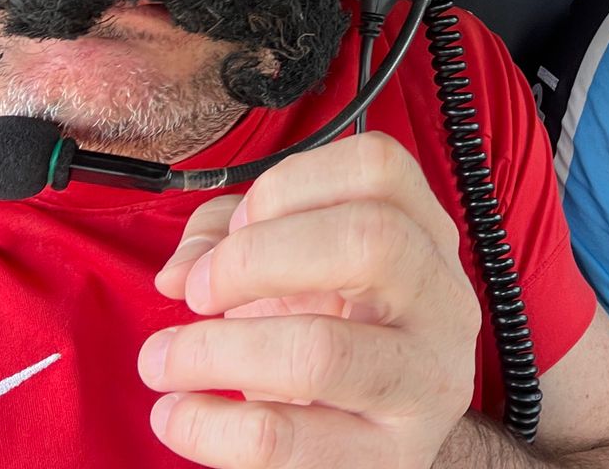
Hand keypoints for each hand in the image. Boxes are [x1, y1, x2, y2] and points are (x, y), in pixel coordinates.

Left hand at [138, 132, 479, 468]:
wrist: (375, 450)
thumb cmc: (333, 343)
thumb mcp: (297, 278)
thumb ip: (232, 240)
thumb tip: (182, 269)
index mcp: (427, 241)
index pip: (379, 168)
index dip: (290, 185)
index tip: (237, 229)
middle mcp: (443, 305)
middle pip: (370, 238)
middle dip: (256, 257)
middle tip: (200, 292)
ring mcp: (424, 387)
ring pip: (322, 351)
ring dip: (214, 350)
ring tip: (165, 360)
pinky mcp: (385, 463)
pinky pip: (281, 441)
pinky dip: (204, 425)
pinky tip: (179, 415)